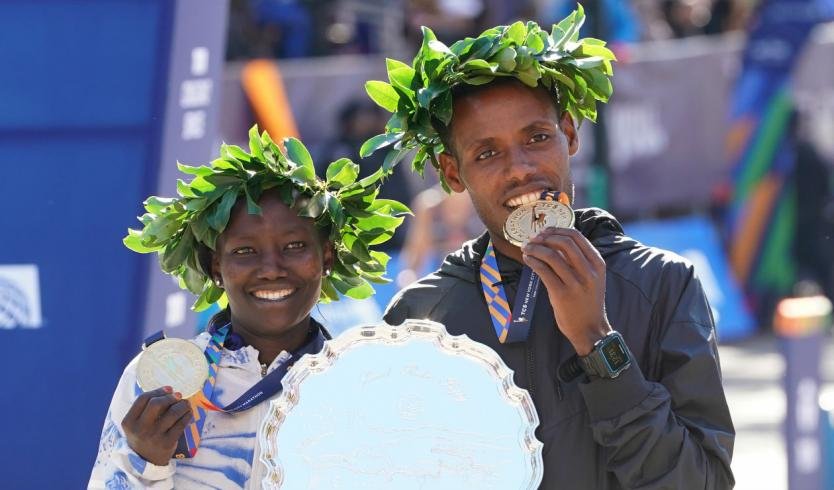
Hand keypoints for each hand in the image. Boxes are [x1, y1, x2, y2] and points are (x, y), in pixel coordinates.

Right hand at [121, 386, 193, 465]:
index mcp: (129, 422)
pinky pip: (181, 424)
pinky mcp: (167, 443)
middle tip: (178, 395)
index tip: (169, 388)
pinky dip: (187, 415)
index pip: (142, 399)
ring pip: (172, 412)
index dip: (158, 391)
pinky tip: (188, 413)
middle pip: (156, 404)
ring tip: (186, 403)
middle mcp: (140, 429)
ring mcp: (154, 436)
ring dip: (182, 405)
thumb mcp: (136, 424)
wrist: (146, 462)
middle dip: (170, 397)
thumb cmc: (143, 436)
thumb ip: (146, 409)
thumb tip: (169, 390)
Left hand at [521, 227, 611, 354]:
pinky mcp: (561, 294)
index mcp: (597, 264)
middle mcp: (589, 272)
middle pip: (564, 242)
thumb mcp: (592, 278)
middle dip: (545, 237)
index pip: (577, 237)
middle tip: (534, 240)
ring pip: (551, 255)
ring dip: (535, 248)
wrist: (590, 329)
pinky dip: (533, 261)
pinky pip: (543, 271)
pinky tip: (528, 260)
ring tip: (527, 249)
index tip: (545, 232)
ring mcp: (576, 283)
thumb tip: (554, 240)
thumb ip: (579, 261)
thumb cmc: (587, 302)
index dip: (557, 230)